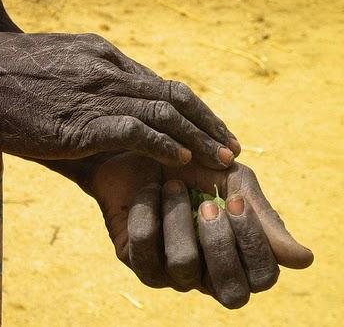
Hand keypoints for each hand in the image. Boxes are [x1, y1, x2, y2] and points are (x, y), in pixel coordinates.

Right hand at [0, 32, 238, 168]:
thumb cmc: (5, 79)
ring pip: (166, 112)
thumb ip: (91, 86)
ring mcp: (96, 93)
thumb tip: (114, 108)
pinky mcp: (81, 120)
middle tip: (231, 145)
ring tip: (223, 159)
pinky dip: (165, 145)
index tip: (211, 129)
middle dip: (209, 123)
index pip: (162, 84)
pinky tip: (183, 160)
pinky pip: (137, 130)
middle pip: (175, 95)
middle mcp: (108, 69)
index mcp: (104, 57)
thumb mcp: (58, 74)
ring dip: (199, 137)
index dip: (193, 109)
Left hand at [40, 153, 312, 308]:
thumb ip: (263, 218)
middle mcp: (206, 272)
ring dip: (178, 216)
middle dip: (220, 243)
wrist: (145, 149)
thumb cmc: (193, 166)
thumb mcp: (233, 182)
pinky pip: (144, 247)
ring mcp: (170, 271)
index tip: (235, 201)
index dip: (253, 243)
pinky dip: (148, 210)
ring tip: (171, 184)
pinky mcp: (137, 260)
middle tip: (206, 204)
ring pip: (184, 266)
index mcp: (235, 254)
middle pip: (231, 291)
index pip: (261, 277)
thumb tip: (304, 260)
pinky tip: (149, 190)